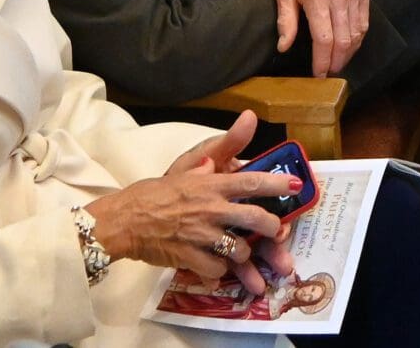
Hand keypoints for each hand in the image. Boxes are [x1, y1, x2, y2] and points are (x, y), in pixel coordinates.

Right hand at [85, 113, 298, 293]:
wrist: (124, 220)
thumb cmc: (152, 193)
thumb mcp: (182, 168)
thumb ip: (208, 160)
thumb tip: (224, 148)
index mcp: (210, 185)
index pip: (251, 182)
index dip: (277, 184)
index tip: (296, 185)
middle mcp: (210, 209)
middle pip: (254, 218)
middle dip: (272, 226)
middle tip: (276, 229)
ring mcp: (201, 236)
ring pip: (240, 249)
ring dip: (244, 253)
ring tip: (242, 252)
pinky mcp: (190, 258)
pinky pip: (217, 270)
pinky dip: (220, 271)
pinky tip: (217, 267)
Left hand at [275, 0, 369, 76]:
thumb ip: (286, 20)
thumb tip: (284, 47)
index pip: (323, 39)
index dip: (322, 61)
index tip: (318, 74)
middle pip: (343, 40)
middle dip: (336, 62)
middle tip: (329, 73)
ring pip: (357, 34)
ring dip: (349, 53)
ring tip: (338, 63)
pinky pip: (365, 21)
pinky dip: (359, 38)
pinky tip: (351, 46)